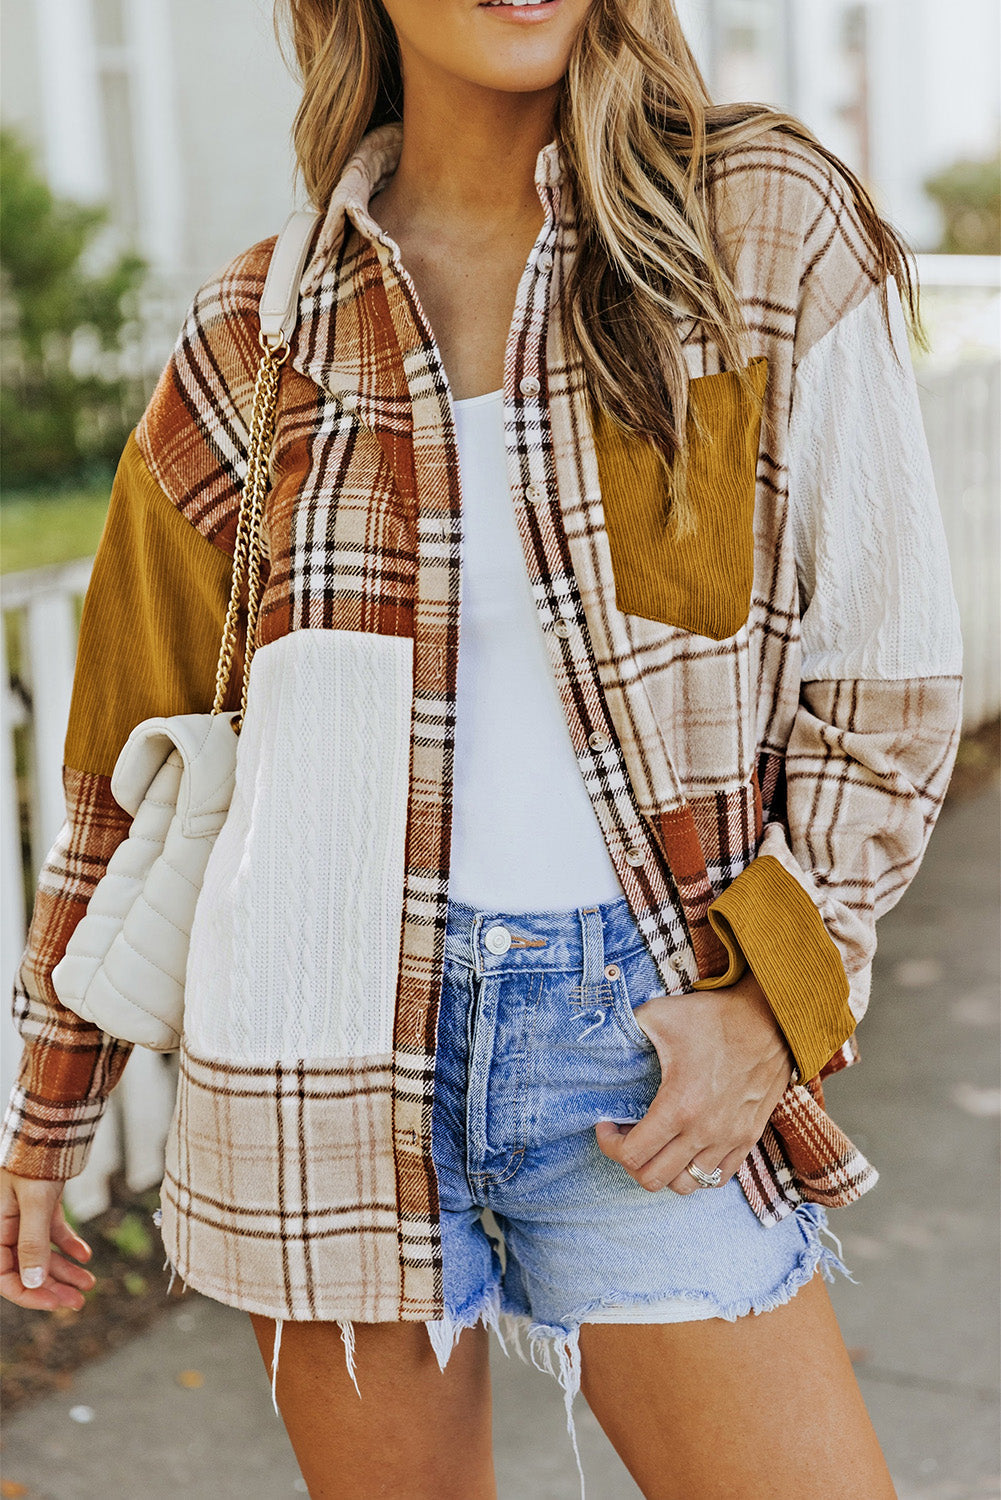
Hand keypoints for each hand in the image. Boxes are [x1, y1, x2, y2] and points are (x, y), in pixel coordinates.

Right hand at [0, 1168, 94, 1310]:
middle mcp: (4, 1224)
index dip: (29, 1294)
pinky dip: (68, 1244)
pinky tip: (86, 1255)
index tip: (56, 1304)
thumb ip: (33, 1242)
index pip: (4, 1275)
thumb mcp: (34, 1202)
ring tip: (90, 1283)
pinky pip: (51, 1232)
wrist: (51, 1121)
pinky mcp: (40, 1204)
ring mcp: (22, 1214)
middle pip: (25, 1267)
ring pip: (41, 1252)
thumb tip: (32, 1283)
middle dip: (52, 1286)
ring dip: (64, 1269)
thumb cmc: (35, 1158)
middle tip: (79, 1302)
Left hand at [595, 970, 794, 1193]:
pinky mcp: (747, 1138)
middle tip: (626, 1135)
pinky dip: (695, 1172)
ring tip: (655, 1144)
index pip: (632, 1155)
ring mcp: (729, 1139)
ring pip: (685, 1185)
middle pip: (653, 1179)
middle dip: (629, 1161)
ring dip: (662, 1170)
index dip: (609, 1144)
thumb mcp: (659, 1014)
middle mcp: (704, 1132)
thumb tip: (603, 1036)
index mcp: (678, 1106)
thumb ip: (626, 1030)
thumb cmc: (712, 1017)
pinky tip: (684, 1147)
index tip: (606, 1124)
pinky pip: (716, 1178)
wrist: (768, 1019)